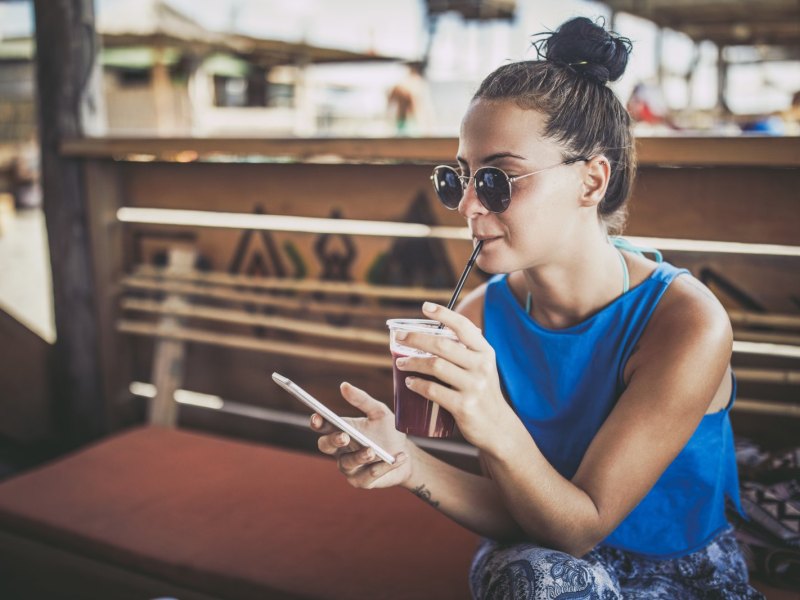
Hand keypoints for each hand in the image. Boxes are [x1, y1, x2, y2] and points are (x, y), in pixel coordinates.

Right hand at [311, 382, 411, 488]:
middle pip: (326, 446)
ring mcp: (349, 468)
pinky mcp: (361, 482)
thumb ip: (362, 400)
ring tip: (373, 451)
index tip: (318, 416)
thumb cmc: (388, 432)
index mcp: (341, 431)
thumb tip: (343, 385)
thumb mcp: (379, 412)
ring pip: (347, 463)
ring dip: (360, 456)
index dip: (317, 422)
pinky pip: (367, 475)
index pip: (323, 427)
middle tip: (345, 436)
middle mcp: (340, 451)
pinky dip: (382, 467)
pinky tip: (396, 458)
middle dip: (334, 441)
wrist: (406, 456)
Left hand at [394, 302, 511, 451]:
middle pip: (442, 345)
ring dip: (412, 362)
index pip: (464, 326)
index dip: (443, 314)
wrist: (498, 428)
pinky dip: (417, 385)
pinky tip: (409, 383)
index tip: (425, 307)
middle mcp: (481, 367)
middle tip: (399, 338)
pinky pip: (433, 390)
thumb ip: (466, 351)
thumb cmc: (483, 393)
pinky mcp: (464, 407)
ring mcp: (474, 387)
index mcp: (485, 352)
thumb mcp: (483, 367)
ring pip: (435, 366)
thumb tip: (435, 332)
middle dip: (416, 338)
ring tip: (400, 362)